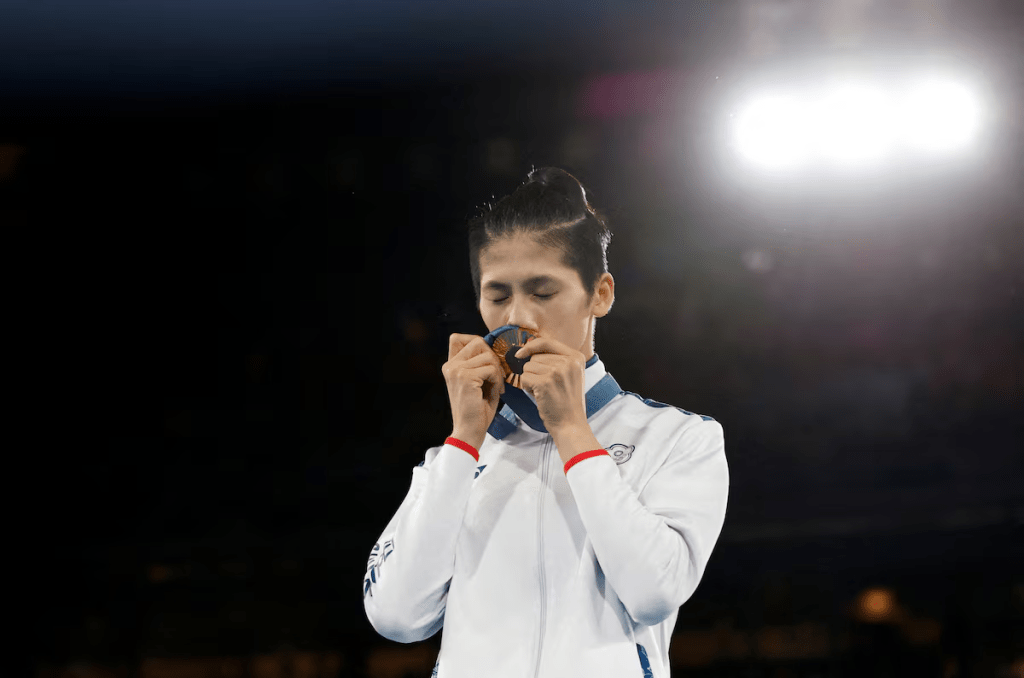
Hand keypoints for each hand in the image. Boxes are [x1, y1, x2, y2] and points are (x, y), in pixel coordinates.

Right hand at [441, 333, 504, 450]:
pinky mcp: (465, 377)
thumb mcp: (477, 381)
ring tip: (496, 385)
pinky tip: (496, 391)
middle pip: (477, 342)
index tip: (487, 358)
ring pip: (487, 355)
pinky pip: (490, 368)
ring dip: (497, 370)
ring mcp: (456, 370)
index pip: (457, 338)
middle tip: (497, 374)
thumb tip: (495, 347)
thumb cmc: (477, 409)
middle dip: (492, 355)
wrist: (469, 431)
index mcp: (450, 366)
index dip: (476, 342)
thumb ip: (480, 363)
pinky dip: (498, 379)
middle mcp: (450, 366)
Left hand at [515, 336, 587, 432]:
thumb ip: (556, 359)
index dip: (531, 346)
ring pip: (528, 367)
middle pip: (535, 356)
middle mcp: (569, 362)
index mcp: (576, 357)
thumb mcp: (570, 374)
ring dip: (530, 380)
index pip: (547, 342)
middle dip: (534, 371)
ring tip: (543, 391)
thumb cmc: (567, 401)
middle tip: (546, 386)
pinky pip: (524, 378)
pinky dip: (527, 388)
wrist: (571, 424)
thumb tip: (528, 346)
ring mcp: (557, 372)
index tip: (521, 353)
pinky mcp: (545, 383)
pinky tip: (538, 396)